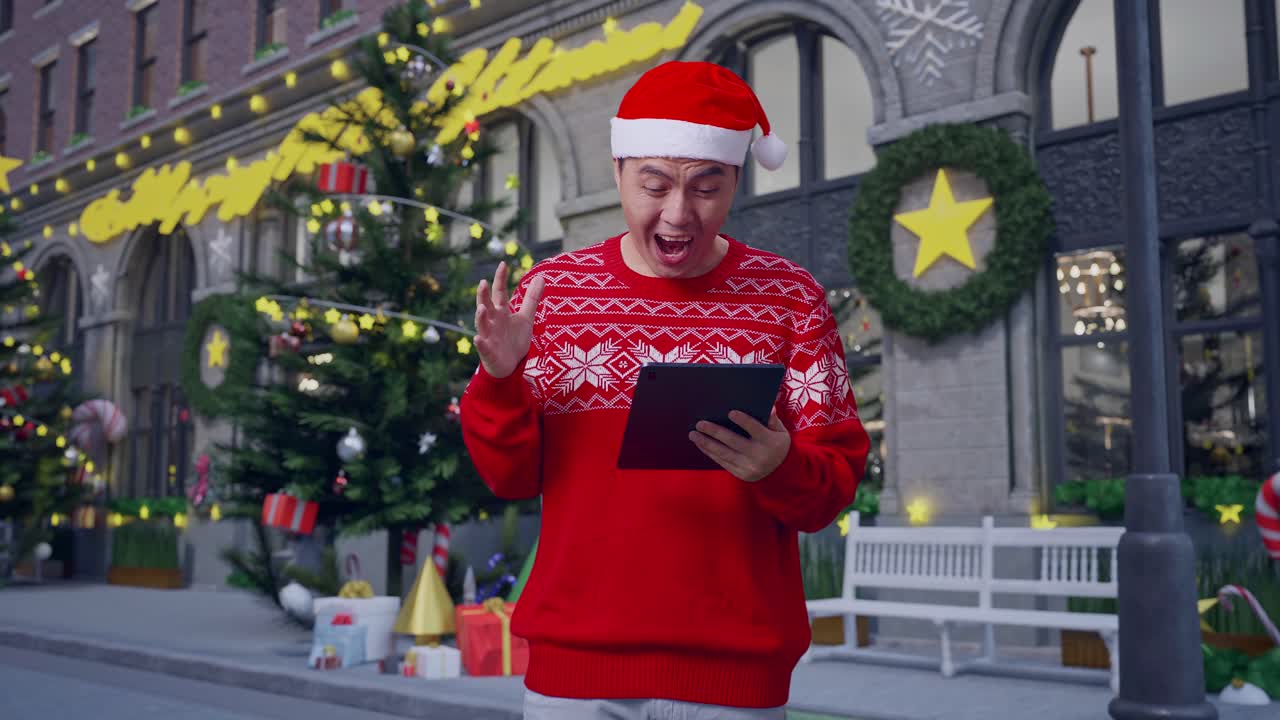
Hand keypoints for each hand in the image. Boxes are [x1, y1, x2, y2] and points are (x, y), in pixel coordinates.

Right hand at [474, 262, 545, 378]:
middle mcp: (493, 321)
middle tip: (483, 282)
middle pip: (487, 305)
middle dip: (483, 295)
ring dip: (480, 316)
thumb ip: (531, 298)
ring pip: (482, 324)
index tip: (503, 264)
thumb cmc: (514, 339)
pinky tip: (478, 338)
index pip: (499, 292)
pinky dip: (480, 342)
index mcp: (501, 312)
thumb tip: (541, 276)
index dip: (501, 279)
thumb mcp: (525, 317)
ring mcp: (489, 336)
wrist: (511, 365)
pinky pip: (483, 346)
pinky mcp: (488, 351)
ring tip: (481, 308)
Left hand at [689, 409, 790, 482]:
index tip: (730, 412)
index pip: (755, 429)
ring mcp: (748, 466)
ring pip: (723, 453)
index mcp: (769, 441)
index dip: (743, 421)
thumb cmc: (777, 445)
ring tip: (693, 434)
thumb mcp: (781, 432)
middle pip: (733, 441)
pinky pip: (722, 462)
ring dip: (706, 443)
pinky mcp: (740, 474)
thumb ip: (773, 419)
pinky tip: (701, 445)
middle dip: (715, 432)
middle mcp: (758, 455)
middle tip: (700, 423)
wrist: (780, 473)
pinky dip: (710, 453)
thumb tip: (769, 408)